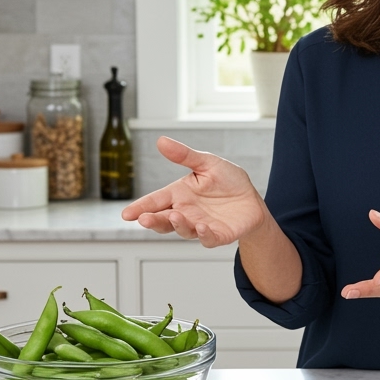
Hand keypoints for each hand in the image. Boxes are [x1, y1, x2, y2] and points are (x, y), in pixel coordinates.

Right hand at [121, 136, 268, 247]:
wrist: (252, 199)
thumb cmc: (228, 181)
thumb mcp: (207, 163)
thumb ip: (184, 156)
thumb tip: (161, 141)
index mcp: (179, 194)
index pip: (155, 201)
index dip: (141, 207)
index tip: (126, 214)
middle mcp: (186, 212)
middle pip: (163, 220)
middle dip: (153, 220)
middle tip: (143, 219)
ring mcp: (200, 226)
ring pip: (183, 230)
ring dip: (177, 224)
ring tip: (174, 215)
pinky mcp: (217, 235)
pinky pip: (208, 238)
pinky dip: (203, 235)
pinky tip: (202, 227)